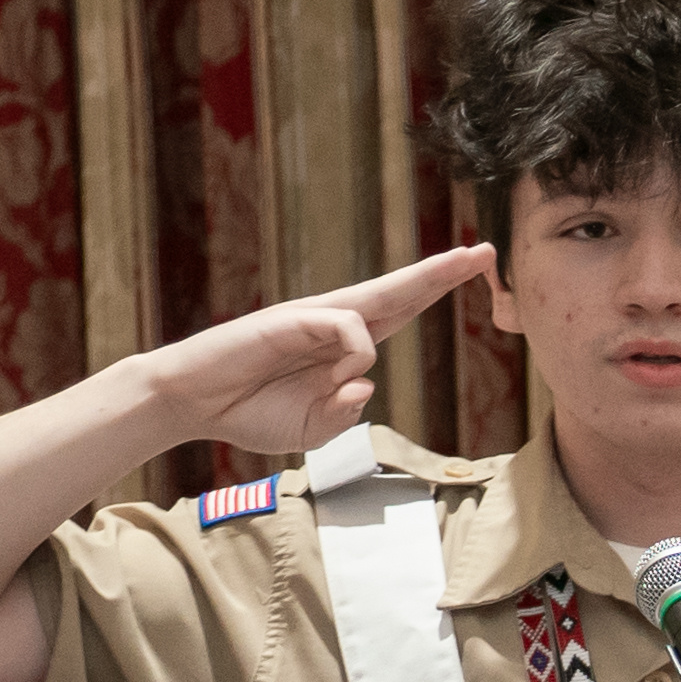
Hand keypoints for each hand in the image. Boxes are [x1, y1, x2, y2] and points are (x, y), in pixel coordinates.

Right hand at [142, 248, 490, 460]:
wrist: (194, 404)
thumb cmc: (250, 412)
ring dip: (425, 282)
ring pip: (381, 294)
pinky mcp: (292, 318)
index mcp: (343, 348)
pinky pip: (348, 325)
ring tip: (463, 265)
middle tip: (485, 251)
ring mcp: (313, 319)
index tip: (471, 273)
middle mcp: (334, 325)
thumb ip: (345, 412)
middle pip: (399, 292)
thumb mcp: (313, 429)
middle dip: (443, 272)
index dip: (433, 293)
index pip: (399, 314)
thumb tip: (364, 381)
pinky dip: (355, 351)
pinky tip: (340, 374)